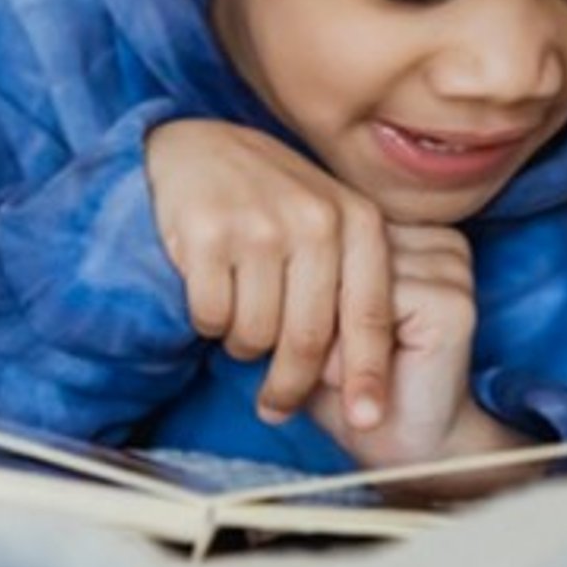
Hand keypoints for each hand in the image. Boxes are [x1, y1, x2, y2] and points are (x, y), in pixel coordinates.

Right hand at [146, 118, 392, 426]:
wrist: (196, 146)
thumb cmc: (269, 197)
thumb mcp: (326, 221)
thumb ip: (349, 279)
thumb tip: (355, 369)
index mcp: (357, 219)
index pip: (370, 315)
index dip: (369, 375)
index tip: (367, 420)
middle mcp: (315, 220)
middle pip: (310, 338)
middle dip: (292, 386)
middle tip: (275, 406)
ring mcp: (260, 225)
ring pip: (256, 334)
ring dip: (244, 346)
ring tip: (240, 321)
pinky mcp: (207, 234)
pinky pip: (212, 316)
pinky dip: (209, 322)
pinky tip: (211, 296)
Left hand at [306, 223, 481, 468]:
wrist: (404, 447)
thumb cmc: (352, 384)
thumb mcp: (317, 318)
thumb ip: (304, 275)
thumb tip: (267, 255)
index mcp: (410, 231)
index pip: (333, 234)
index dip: (307, 289)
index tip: (295, 332)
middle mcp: (436, 239)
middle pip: (343, 251)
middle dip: (317, 312)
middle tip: (321, 366)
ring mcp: (451, 266)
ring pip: (355, 279)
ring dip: (333, 334)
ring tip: (343, 373)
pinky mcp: (452, 302)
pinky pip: (375, 307)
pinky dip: (353, 350)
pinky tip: (366, 377)